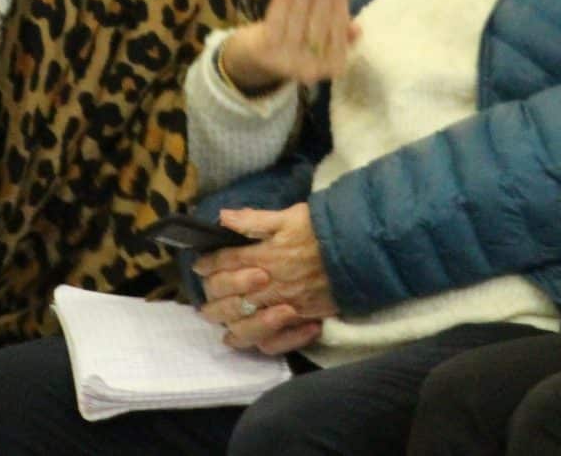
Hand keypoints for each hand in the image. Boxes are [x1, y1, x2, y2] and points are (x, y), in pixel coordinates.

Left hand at [195, 204, 338, 338]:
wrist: (359, 250)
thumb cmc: (321, 230)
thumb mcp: (287, 217)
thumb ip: (253, 221)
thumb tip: (222, 218)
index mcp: (262, 257)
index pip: (224, 264)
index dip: (208, 264)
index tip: (201, 265)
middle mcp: (269, 286)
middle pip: (228, 299)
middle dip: (213, 296)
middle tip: (207, 294)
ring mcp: (284, 307)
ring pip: (245, 326)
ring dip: (229, 323)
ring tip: (222, 320)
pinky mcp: (300, 320)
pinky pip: (274, 342)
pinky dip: (262, 341)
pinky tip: (252, 338)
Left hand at [221, 0, 359, 93]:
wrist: (262, 58)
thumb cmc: (301, 41)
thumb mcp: (324, 40)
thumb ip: (340, 33)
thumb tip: (356, 29)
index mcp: (333, 67)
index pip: (339, 30)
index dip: (339, 1)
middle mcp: (311, 69)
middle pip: (320, 24)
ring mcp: (286, 62)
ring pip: (298, 19)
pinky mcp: (265, 53)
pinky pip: (276, 21)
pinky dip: (282, 1)